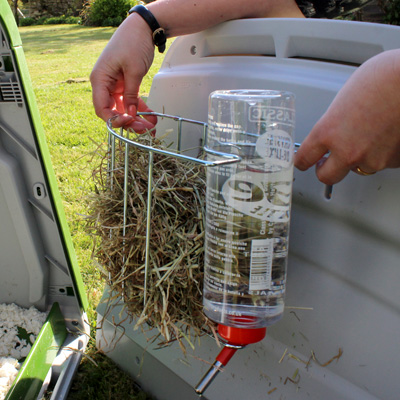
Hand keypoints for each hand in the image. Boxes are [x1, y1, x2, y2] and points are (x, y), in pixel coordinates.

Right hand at [90, 13, 156, 130]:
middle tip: (143, 129)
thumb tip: (130, 114)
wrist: (142, 28)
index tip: (128, 121)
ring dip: (136, 119)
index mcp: (100, 79)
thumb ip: (131, 94)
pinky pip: (131, 102)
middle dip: (128, 122)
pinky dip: (140, 109)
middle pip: (113, 111)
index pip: (101, 107)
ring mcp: (115, 86)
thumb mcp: (133, 70)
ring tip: (150, 126)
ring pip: (123, 109)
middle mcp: (105, 85)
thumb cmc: (133, 42)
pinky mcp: (125, 85)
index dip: (114, 119)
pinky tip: (150, 117)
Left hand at [295, 49, 399, 183]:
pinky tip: (386, 134)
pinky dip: (382, 153)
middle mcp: (347, 151)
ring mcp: (371, 159)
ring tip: (369, 135)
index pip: (304, 158)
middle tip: (328, 161)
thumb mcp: (344, 99)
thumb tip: (335, 128)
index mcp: (327, 132)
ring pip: (358, 168)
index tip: (301, 162)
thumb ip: (335, 121)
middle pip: (327, 177)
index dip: (301, 161)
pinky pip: (382, 163)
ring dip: (359, 158)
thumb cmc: (384, 79)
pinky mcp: (392, 162)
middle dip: (326, 170)